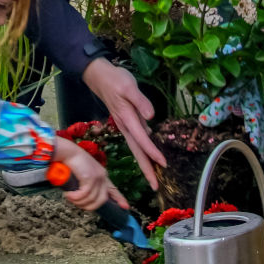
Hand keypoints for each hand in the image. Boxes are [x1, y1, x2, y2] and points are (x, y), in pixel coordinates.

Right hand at [53, 137, 128, 212]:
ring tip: (70, 198)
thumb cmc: (72, 163)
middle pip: (102, 199)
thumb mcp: (82, 175)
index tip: (126, 207)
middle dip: (89, 206)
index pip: (113, 189)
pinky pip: (85, 194)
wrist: (67, 151)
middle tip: (77, 204)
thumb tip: (84, 199)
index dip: (119, 199)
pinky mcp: (91, 177)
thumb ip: (86, 185)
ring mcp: (98, 177)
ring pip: (92, 199)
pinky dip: (76, 197)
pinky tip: (69, 195)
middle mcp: (102, 176)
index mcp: (102, 175)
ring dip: (79, 202)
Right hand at [82, 59, 166, 190]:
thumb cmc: (115, 79)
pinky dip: (143, 152)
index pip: (142, 140)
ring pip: (136, 149)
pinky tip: (149, 157)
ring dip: (145, 164)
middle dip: (146, 169)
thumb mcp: (129, 86)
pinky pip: (136, 142)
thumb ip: (141, 101)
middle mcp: (126, 126)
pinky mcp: (126, 123)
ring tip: (153, 178)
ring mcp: (125, 126)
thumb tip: (151, 117)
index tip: (163, 164)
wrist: (100, 76)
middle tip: (155, 186)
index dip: (153, 152)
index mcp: (128, 119)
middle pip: (138, 152)